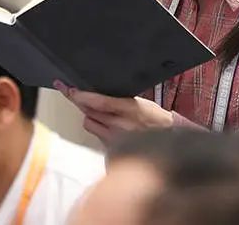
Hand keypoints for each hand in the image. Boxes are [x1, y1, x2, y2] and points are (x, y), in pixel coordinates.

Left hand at [53, 80, 172, 145]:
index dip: (83, 96)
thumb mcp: (142, 102)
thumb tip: (97, 94)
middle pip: (90, 112)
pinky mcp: (112, 149)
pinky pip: (96, 133)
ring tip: (93, 108)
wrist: (168, 140)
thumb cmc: (156, 118)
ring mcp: (115, 139)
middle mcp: (121, 126)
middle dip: (79, 101)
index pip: (101, 102)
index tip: (70, 89)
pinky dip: (96, 126)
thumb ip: (120, 100)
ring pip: (89, 123)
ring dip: (88, 114)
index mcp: (131, 110)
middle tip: (70, 91)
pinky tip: (102, 121)